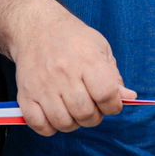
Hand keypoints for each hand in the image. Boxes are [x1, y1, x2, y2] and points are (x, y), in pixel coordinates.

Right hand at [6, 0, 134, 136]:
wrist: (37, 28)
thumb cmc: (73, 39)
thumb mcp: (101, 48)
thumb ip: (114, 76)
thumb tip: (128, 97)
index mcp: (87, 61)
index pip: (106, 95)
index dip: (114, 106)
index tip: (112, 104)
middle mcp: (64, 74)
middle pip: (85, 113)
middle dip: (94, 117)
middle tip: (93, 108)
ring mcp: (43, 86)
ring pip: (63, 123)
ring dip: (74, 124)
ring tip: (74, 111)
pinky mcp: (26, 95)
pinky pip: (39, 125)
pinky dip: (50, 128)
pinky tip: (56, 115)